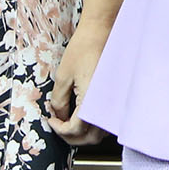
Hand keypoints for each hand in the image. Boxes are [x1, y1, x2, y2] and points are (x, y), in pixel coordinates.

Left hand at [48, 22, 108, 146]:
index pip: (75, 130)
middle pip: (90, 138)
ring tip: (69, 121)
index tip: (51, 120)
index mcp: (92, 102)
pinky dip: (95, 124)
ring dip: (84, 133)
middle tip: (58, 127)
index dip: (59, 129)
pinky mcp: (118, 97)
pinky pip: (107, 120)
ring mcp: (115, 102)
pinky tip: (84, 114)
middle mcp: (107, 106)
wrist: (103, 31)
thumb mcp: (63, 76)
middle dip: (71, 137)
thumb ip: (59, 101)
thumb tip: (59, 115)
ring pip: (101, 133)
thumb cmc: (84, 49)